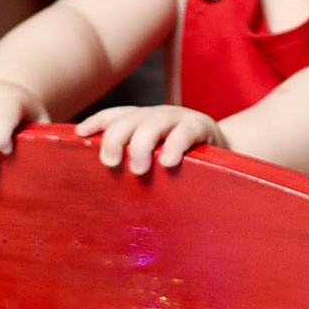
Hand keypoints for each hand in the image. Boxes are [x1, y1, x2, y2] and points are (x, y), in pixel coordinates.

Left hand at [75, 105, 225, 172]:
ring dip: (142, 145)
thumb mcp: (153, 162)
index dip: (97, 122)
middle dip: (115, 138)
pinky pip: (186, 132)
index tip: (81, 134)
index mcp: (143, 121)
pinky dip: (175, 146)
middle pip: (130, 120)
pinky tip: (168, 162)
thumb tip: (99, 193)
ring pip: (154, 123)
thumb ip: (133, 167)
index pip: (116, 115)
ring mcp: (179, 118)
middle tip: (109, 163)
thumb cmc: (182, 168)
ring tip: (138, 169)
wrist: (227, 160)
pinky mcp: (201, 126)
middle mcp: (157, 115)